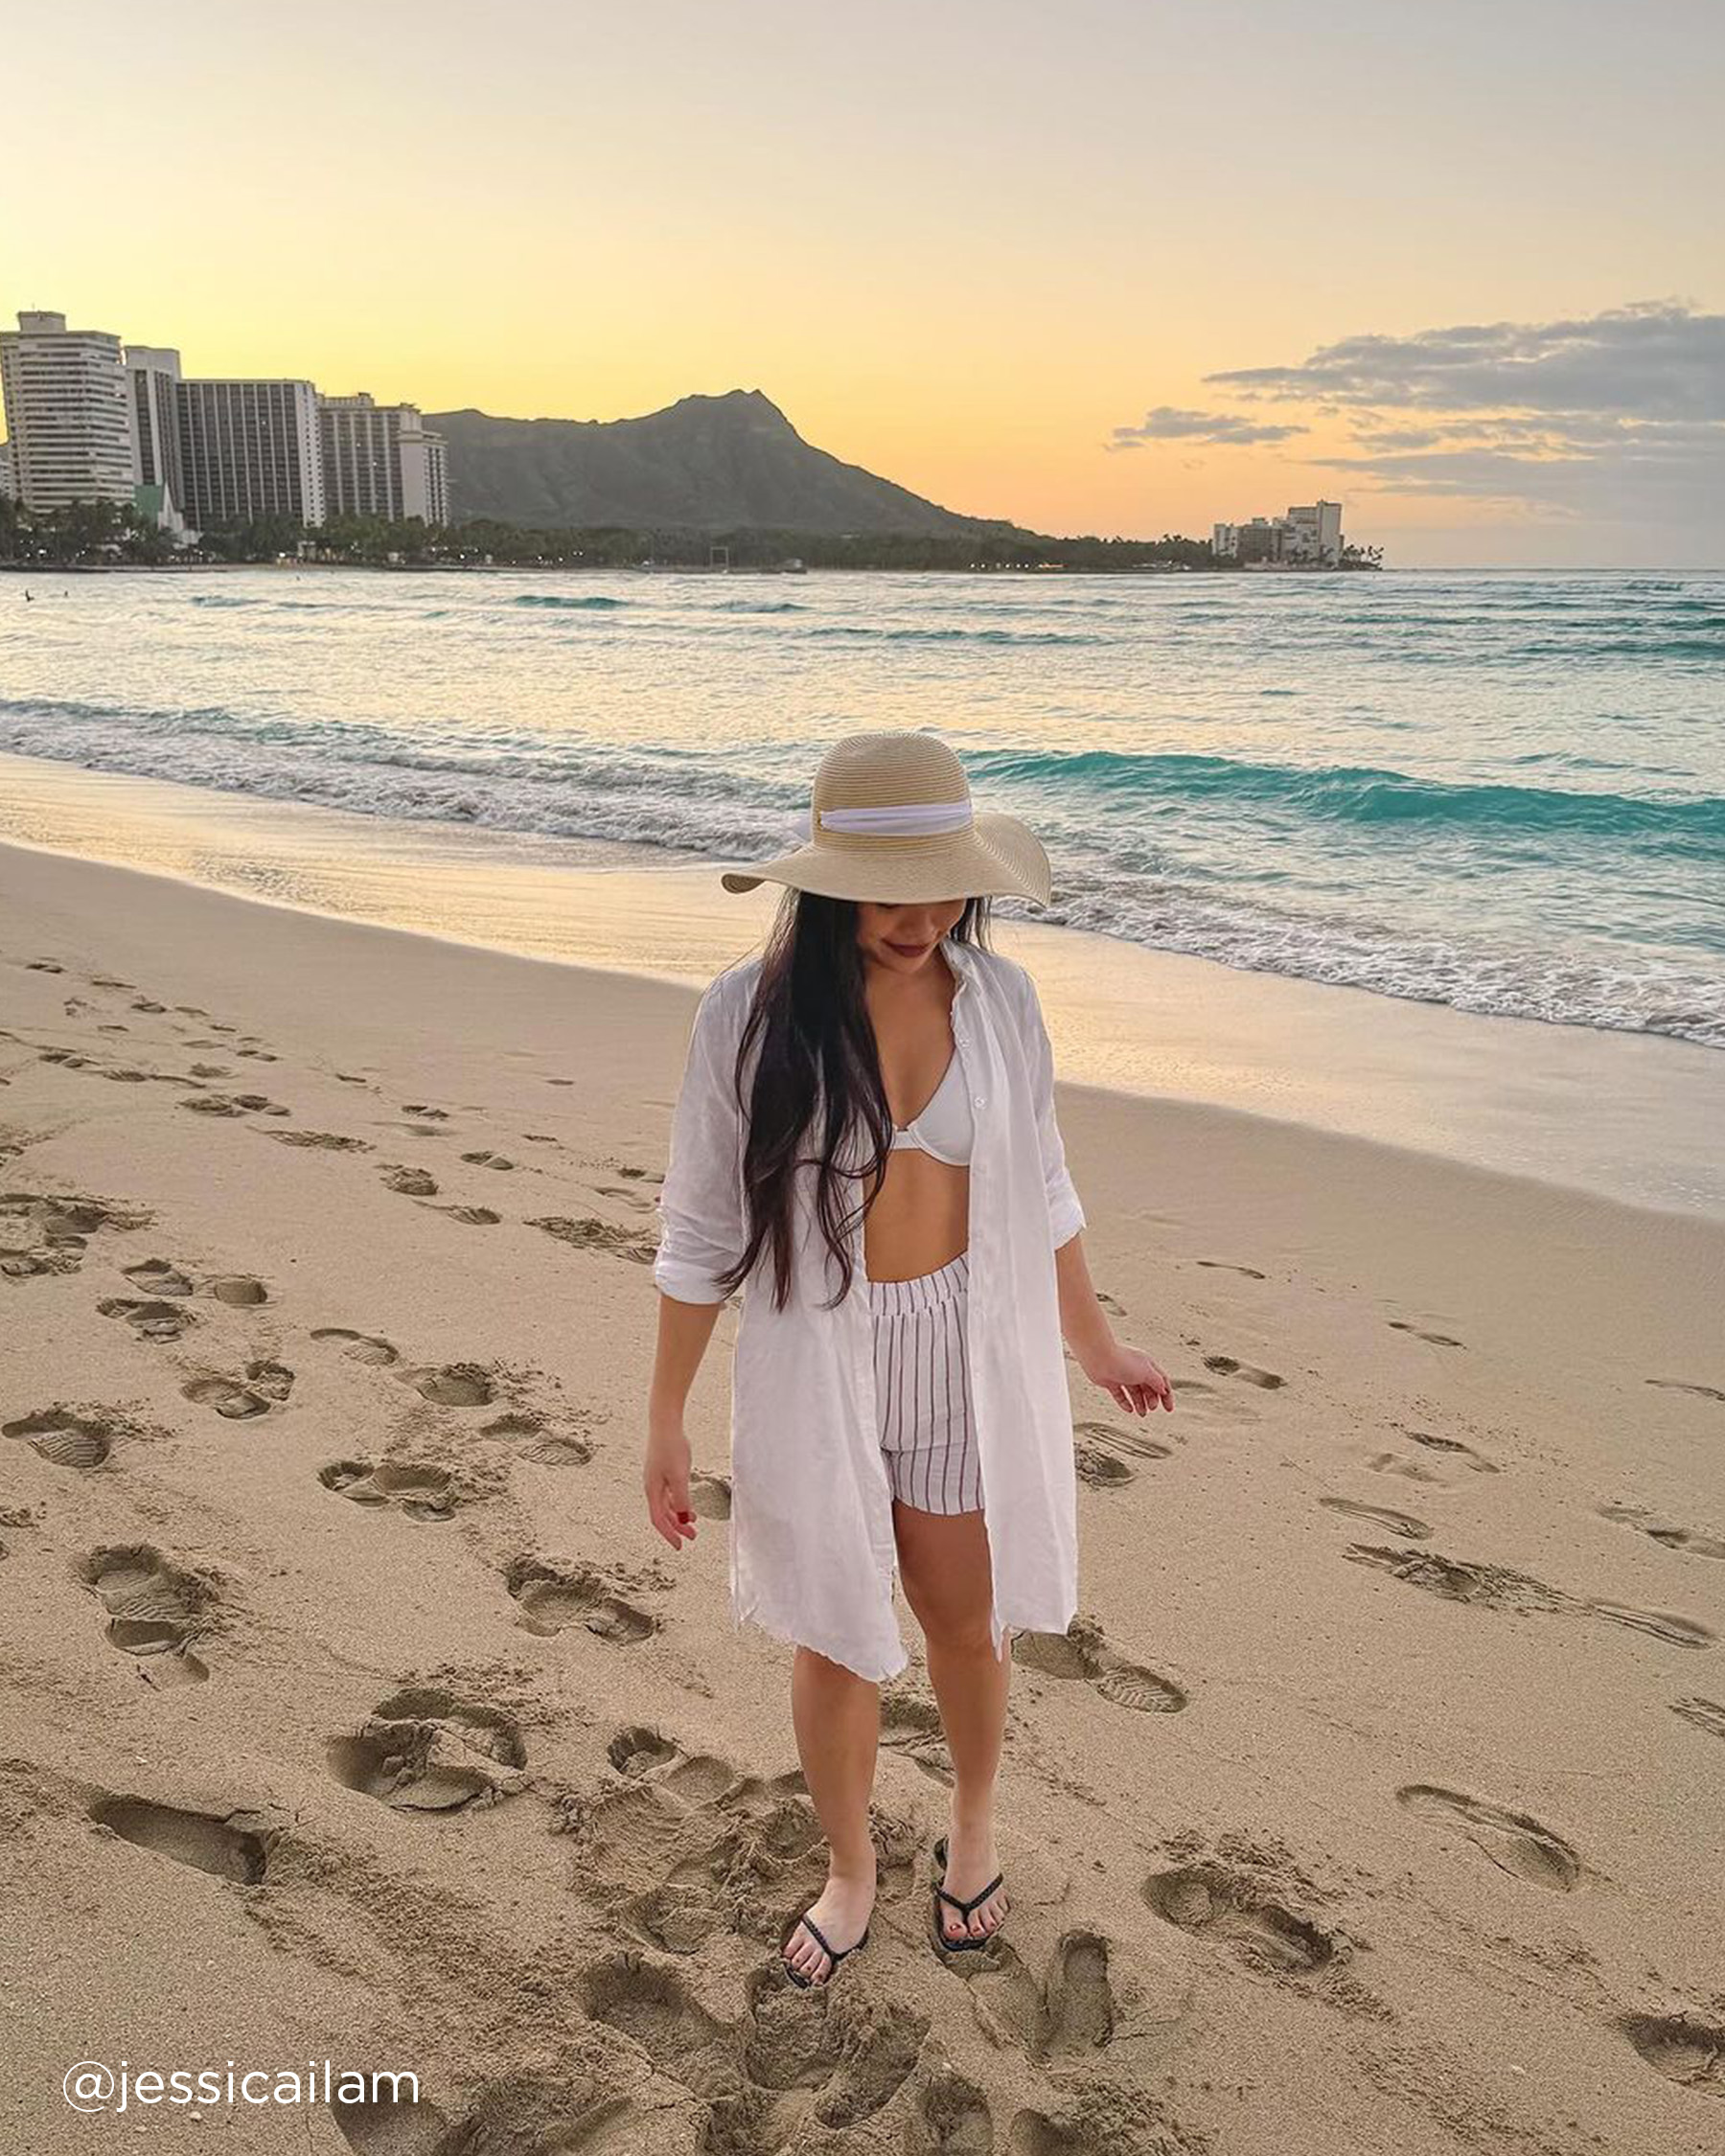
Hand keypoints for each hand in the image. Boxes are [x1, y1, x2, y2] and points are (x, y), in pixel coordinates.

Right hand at [644, 1415, 696, 1548]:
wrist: (665, 1424)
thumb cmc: (671, 1448)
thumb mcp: (680, 1476)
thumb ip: (681, 1499)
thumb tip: (683, 1520)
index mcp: (652, 1490)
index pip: (658, 1520)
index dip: (669, 1534)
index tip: (679, 1547)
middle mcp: (651, 1487)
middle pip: (662, 1514)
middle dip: (677, 1527)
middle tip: (692, 1537)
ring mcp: (656, 1479)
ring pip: (666, 1504)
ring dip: (679, 1515)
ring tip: (693, 1523)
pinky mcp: (662, 1470)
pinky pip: (669, 1493)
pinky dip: (678, 1502)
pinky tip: (688, 1504)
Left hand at [1081, 1340, 1173, 1415]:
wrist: (1098, 1357)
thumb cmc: (1123, 1362)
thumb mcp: (1146, 1373)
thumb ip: (1157, 1382)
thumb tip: (1164, 1390)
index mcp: (1147, 1364)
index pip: (1161, 1381)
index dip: (1166, 1395)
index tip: (1168, 1409)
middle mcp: (1135, 1369)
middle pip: (1148, 1387)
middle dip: (1152, 1399)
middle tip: (1151, 1408)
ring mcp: (1122, 1375)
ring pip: (1134, 1392)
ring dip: (1140, 1403)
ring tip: (1142, 1414)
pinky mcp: (1110, 1381)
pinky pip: (1120, 1394)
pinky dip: (1125, 1402)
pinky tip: (1129, 1410)